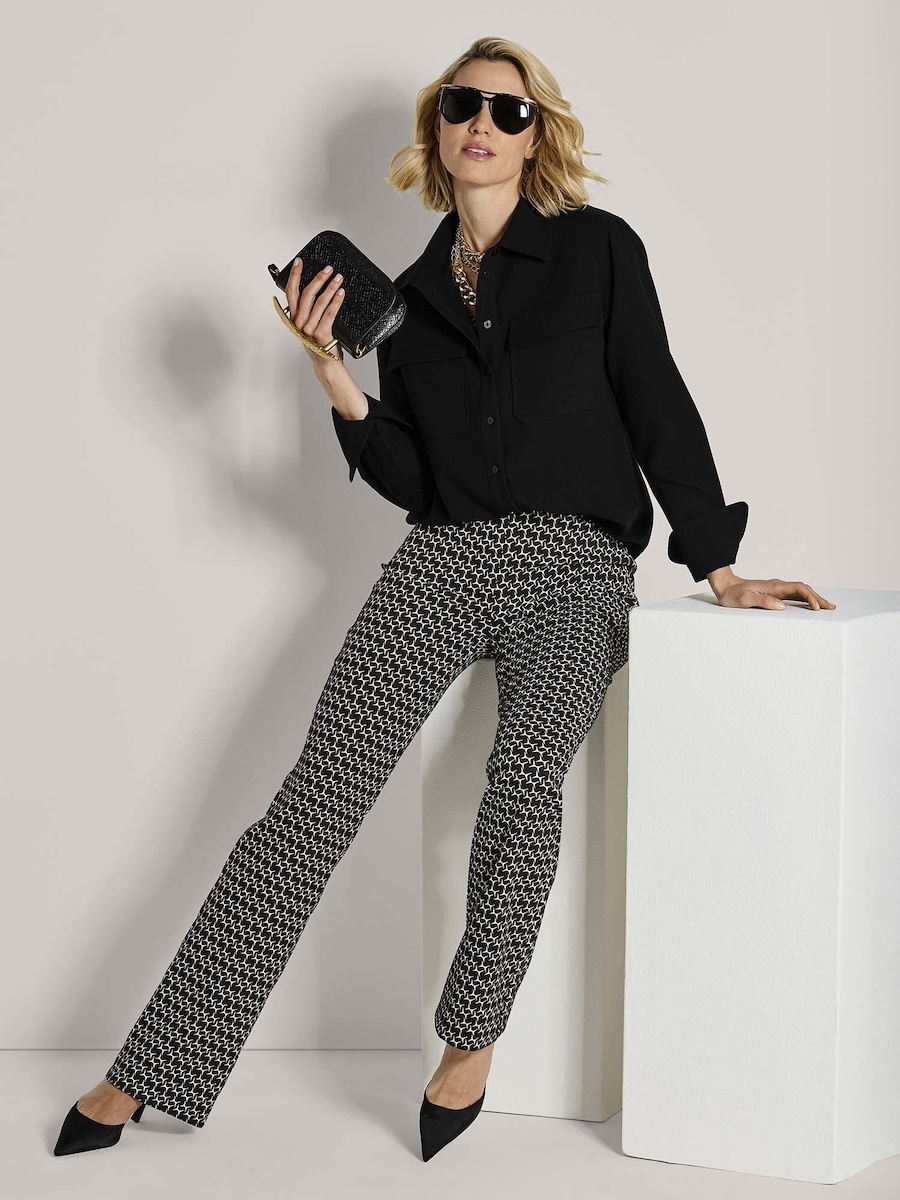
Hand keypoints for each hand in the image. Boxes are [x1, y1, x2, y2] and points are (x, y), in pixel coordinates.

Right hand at [285, 256, 345, 372]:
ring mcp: (309, 330)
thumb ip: (309, 310)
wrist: (326, 365)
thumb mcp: (310, 325)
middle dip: (318, 278)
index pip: (291, 292)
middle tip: (328, 269)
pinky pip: (330, 314)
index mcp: (294, 318)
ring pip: (320, 302)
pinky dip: (336, 301)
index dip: (294, 276)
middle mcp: (299, 323)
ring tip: (338, 278)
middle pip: (306, 294)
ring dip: (330, 287)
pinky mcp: (321, 335)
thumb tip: (318, 288)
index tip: (299, 262)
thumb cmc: (319, 344)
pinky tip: (341, 293)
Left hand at [712, 575, 835, 610]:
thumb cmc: (732, 595)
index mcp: (773, 586)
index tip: (816, 607)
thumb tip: (781, 606)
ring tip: (826, 607)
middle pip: (803, 589)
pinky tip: (810, 605)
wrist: (725, 587)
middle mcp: (777, 586)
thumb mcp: (745, 600)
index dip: (810, 597)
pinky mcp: (774, 593)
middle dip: (818, 598)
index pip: (798, 588)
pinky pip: (793, 595)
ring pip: (800, 591)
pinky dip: (804, 599)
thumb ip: (762, 602)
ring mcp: (777, 589)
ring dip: (814, 598)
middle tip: (831, 607)